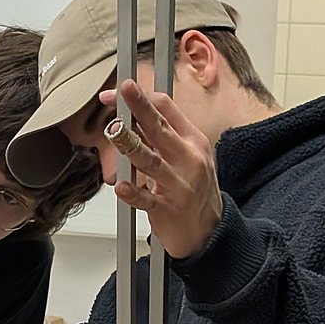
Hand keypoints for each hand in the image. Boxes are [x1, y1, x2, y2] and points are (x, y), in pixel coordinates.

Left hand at [101, 79, 222, 258]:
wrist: (210, 231)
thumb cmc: (195, 189)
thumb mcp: (188, 156)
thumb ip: (163, 135)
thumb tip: (133, 113)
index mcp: (193, 141)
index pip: (168, 110)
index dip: (142, 98)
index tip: (120, 91)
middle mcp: (188, 160)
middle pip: (160, 129)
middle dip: (140, 108)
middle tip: (124, 91)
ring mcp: (179, 185)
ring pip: (151, 161)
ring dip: (131, 145)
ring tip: (114, 131)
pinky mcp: (168, 209)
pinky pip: (147, 199)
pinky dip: (133, 192)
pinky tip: (121, 186)